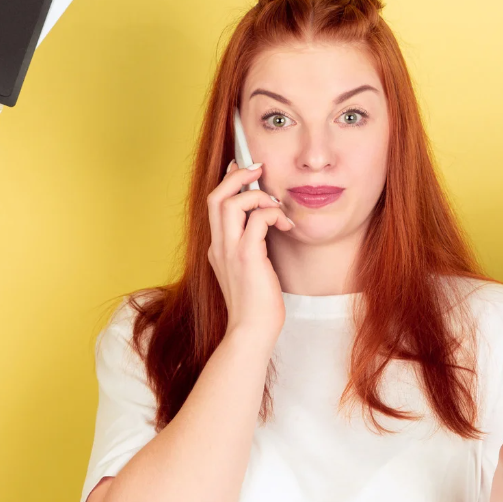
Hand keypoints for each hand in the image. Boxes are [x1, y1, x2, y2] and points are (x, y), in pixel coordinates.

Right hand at [206, 160, 294, 345]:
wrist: (251, 332)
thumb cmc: (257, 306)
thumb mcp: (250, 270)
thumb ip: (252, 247)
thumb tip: (266, 225)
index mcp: (218, 248)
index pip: (215, 204)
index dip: (228, 181)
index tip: (245, 169)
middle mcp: (219, 246)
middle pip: (216, 196)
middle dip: (238, 176)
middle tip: (259, 170)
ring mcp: (229, 251)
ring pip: (230, 203)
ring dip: (257, 195)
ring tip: (277, 205)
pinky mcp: (247, 258)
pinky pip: (258, 220)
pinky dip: (273, 213)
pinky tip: (287, 224)